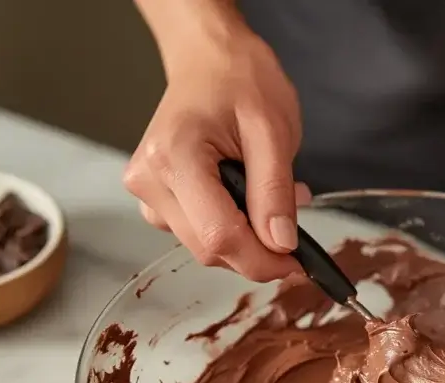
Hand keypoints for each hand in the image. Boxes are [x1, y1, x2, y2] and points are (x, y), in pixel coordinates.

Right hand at [124, 4, 308, 281]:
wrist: (208, 57)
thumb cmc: (239, 79)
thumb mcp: (274, 130)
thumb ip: (275, 191)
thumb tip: (281, 244)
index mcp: (175, 157)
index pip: (219, 236)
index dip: (262, 260)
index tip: (298, 264)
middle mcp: (149, 180)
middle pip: (209, 249)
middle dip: (256, 252)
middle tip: (291, 232)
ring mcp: (146, 192)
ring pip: (203, 247)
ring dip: (244, 240)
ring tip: (266, 200)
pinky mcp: (154, 198)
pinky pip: (196, 233)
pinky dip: (228, 228)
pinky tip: (242, 200)